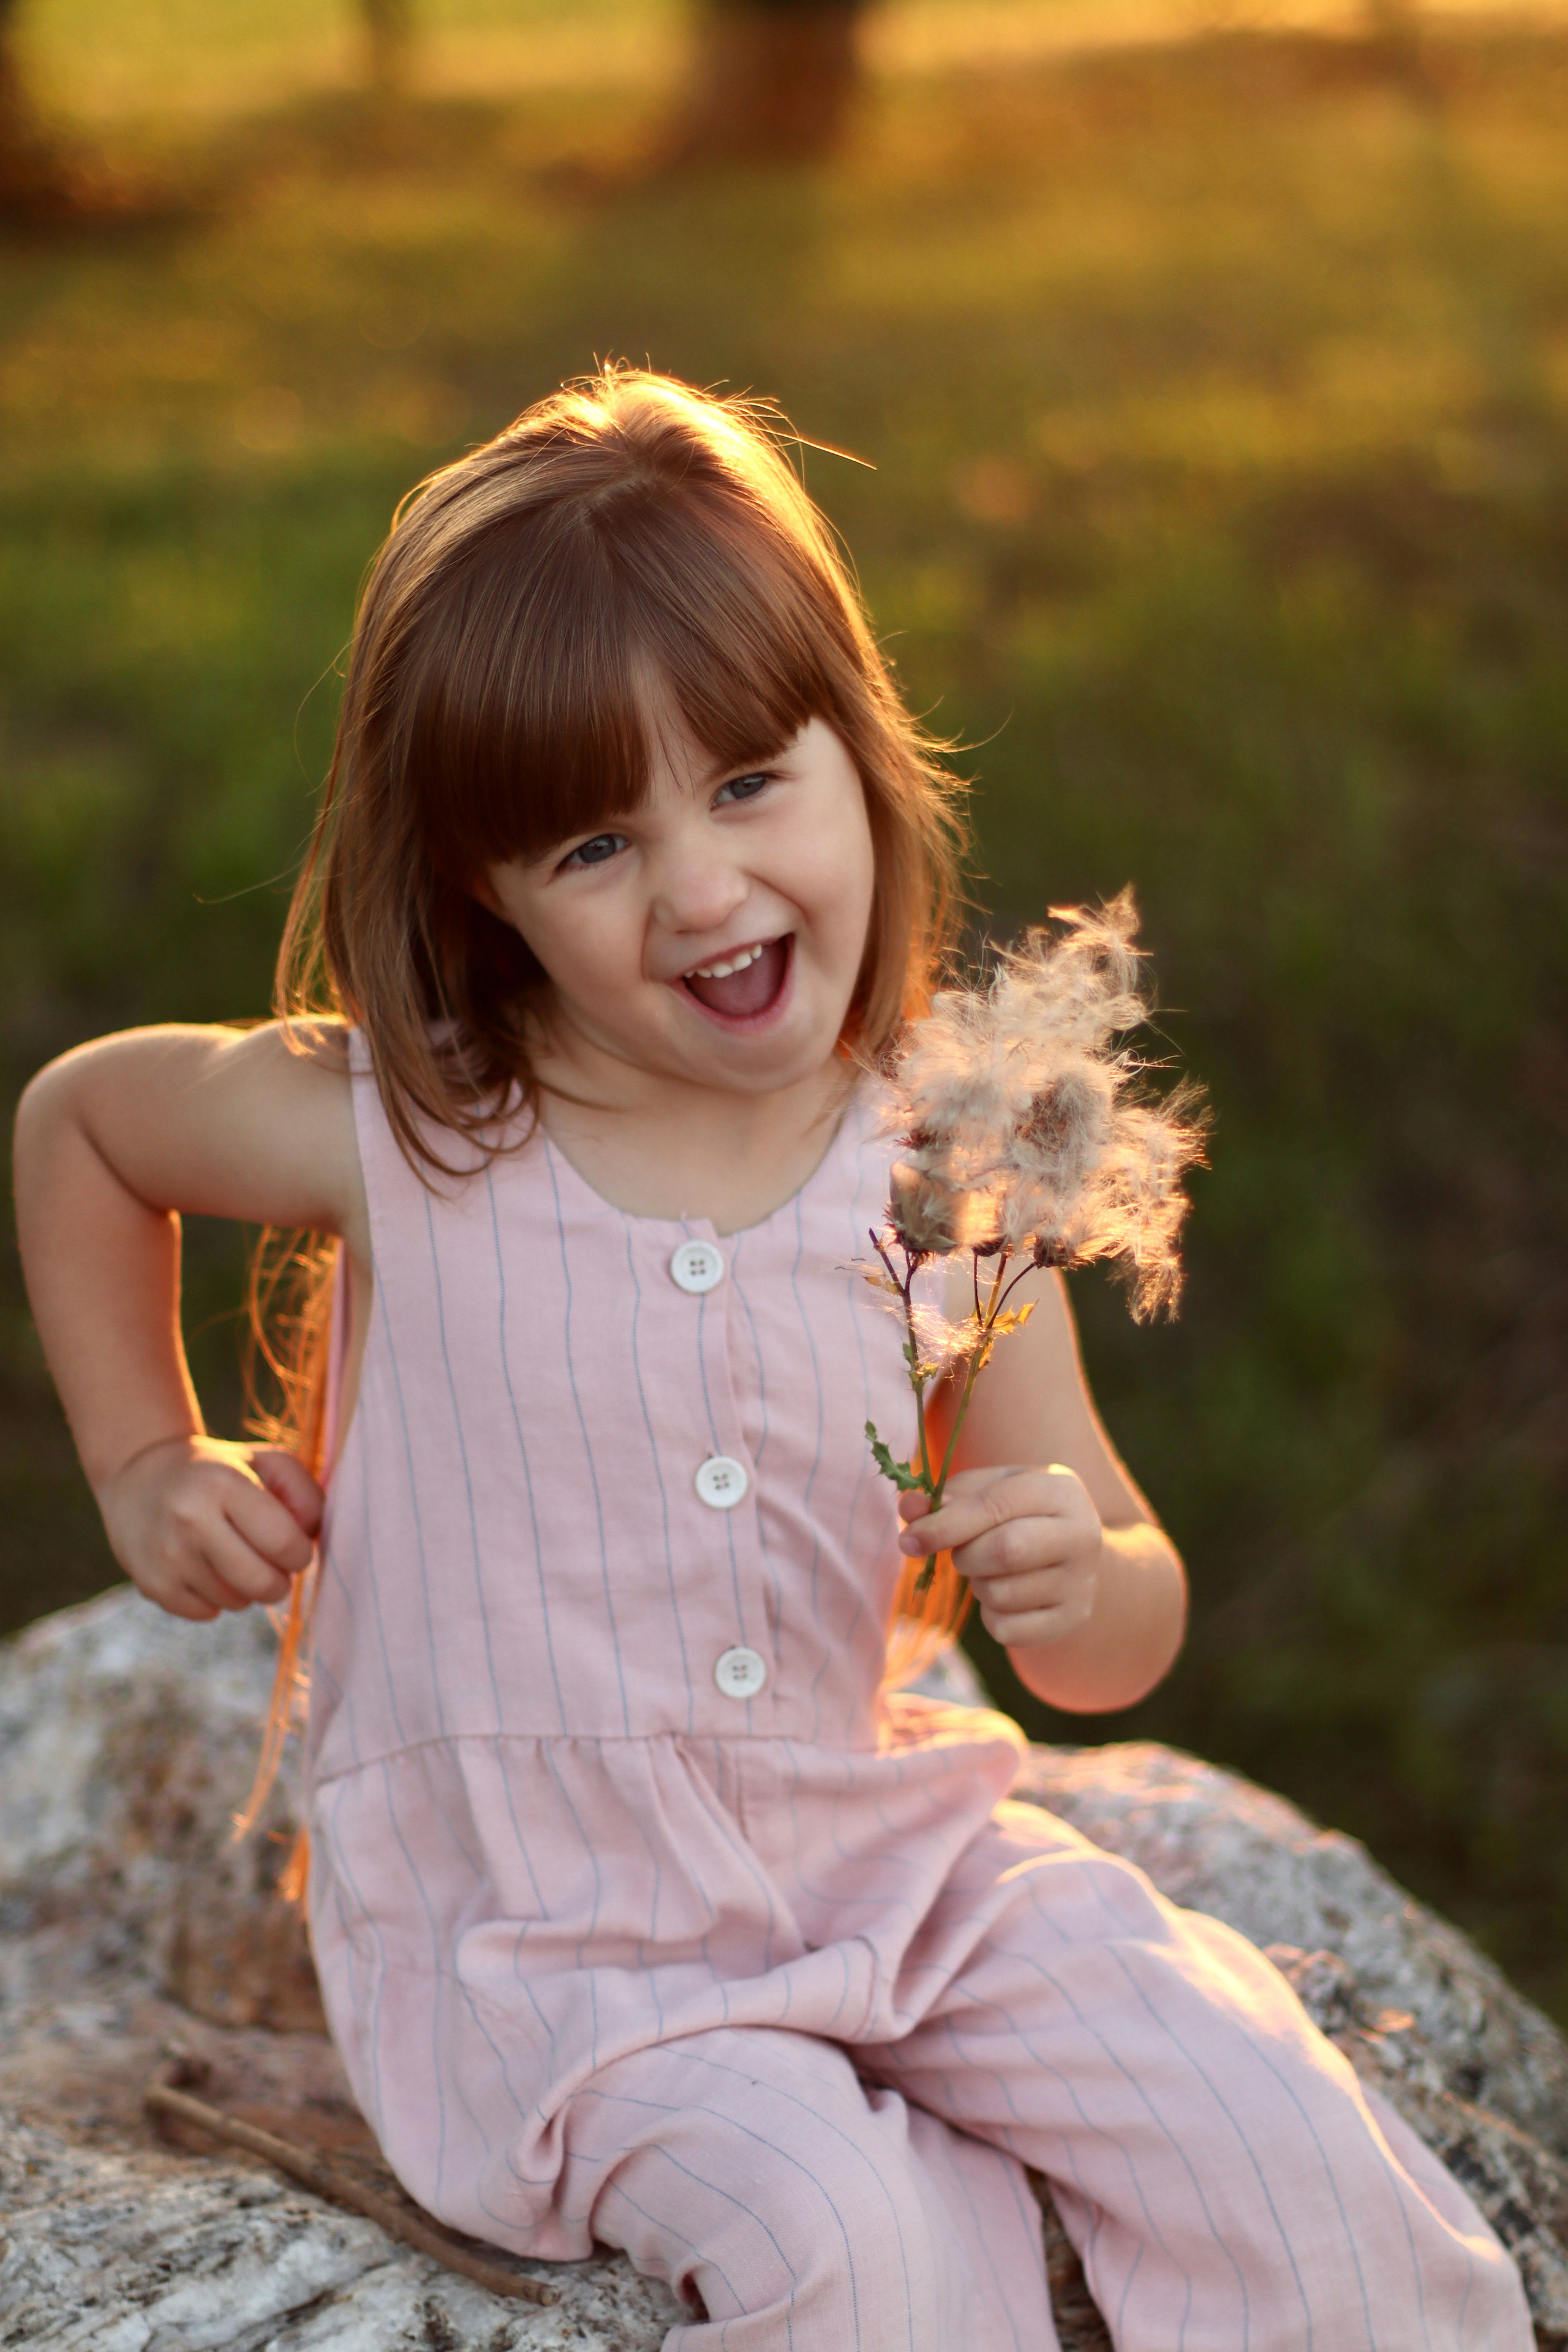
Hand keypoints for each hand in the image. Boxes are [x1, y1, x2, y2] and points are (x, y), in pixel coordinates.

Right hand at [97, 1434, 323, 1621]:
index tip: (294, 1545)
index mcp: (224, 1484)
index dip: (301, 1552)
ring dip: (246, 1588)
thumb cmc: (219, 1471)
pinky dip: (216, 1599)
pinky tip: (206, 1568)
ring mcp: (168, 1556)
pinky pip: (207, 1613)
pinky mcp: (152, 1584)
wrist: (139, 1475)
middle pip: (263, 1584)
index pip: (284, 1543)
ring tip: (232, 1556)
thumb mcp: (266, 1461)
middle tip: (272, 1562)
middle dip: (280, 1580)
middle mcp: (191, 1521)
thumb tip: (312, 1538)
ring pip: (237, 1602)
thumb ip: (305, 1493)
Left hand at [898, 1463, 1102, 1651]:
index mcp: (1060, 1490)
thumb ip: (945, 1498)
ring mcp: (1081, 1582)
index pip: (996, 1506)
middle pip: (1005, 1551)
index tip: (909, 1540)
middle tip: (963, 1554)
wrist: (1071, 1557)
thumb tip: (908, 1507)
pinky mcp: (1071, 1620)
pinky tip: (1008, 1597)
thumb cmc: (1017, 1515)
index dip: (945, 1524)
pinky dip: (992, 1617)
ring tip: (992, 1572)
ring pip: (1002, 1594)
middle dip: (966, 1555)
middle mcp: (1082, 1535)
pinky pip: (1007, 1630)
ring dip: (979, 1586)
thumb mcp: (987, 1492)